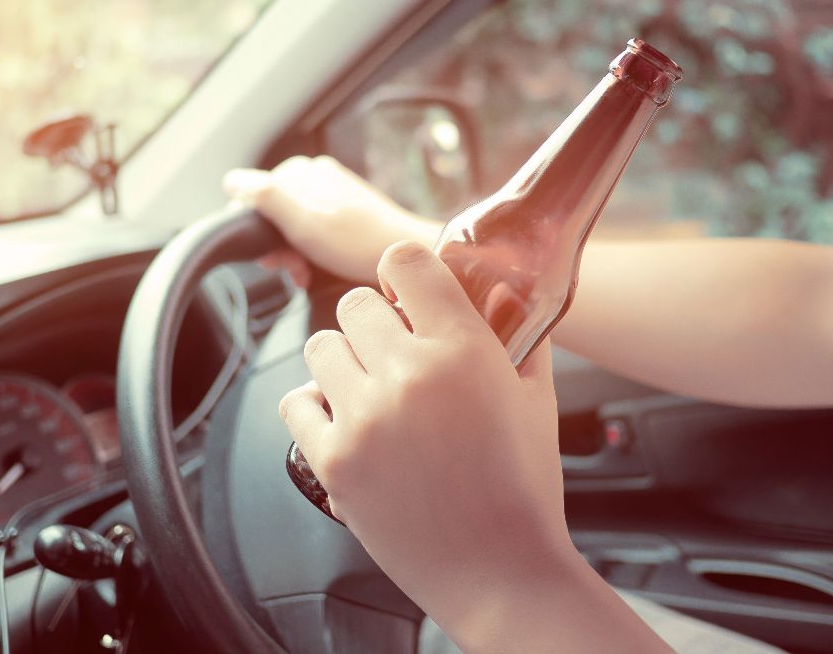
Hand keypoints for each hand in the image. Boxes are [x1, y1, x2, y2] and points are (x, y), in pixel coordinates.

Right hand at [223, 156, 438, 285]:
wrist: (401, 255)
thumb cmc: (355, 242)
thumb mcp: (301, 220)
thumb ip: (264, 196)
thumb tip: (231, 181)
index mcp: (298, 172)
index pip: (249, 197)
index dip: (253, 229)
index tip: (269, 253)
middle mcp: (313, 178)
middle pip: (270, 214)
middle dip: (275, 246)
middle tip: (291, 268)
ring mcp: (328, 196)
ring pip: (289, 228)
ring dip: (291, 255)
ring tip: (304, 274)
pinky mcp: (341, 216)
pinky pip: (310, 234)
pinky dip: (307, 254)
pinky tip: (314, 271)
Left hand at [279, 242, 667, 652]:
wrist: (500, 571)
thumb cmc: (523, 490)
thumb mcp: (537, 400)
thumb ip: (521, 339)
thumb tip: (504, 299)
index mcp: (462, 349)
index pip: (405, 260)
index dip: (403, 271)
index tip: (405, 290)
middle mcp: (407, 374)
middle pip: (356, 303)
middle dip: (375, 322)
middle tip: (393, 353)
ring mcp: (364, 418)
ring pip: (321, 346)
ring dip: (345, 361)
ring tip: (370, 391)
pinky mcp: (333, 459)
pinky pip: (295, 401)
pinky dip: (316, 406)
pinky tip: (345, 419)